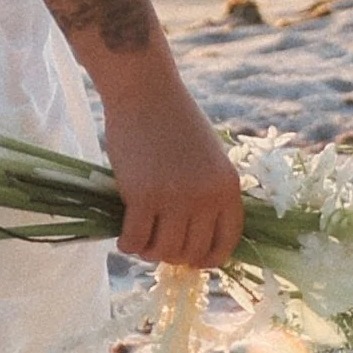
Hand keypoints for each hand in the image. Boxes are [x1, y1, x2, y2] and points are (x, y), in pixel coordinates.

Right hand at [97, 53, 243, 271]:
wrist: (147, 93)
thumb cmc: (175, 122)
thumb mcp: (210, 159)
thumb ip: (209, 194)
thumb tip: (194, 238)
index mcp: (228, 188)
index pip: (226, 243)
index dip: (206, 259)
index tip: (190, 259)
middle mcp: (206, 197)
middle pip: (191, 252)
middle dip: (172, 255)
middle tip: (156, 244)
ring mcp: (175, 198)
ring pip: (162, 251)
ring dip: (148, 251)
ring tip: (138, 238)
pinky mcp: (143, 196)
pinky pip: (135, 240)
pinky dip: (127, 244)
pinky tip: (123, 236)